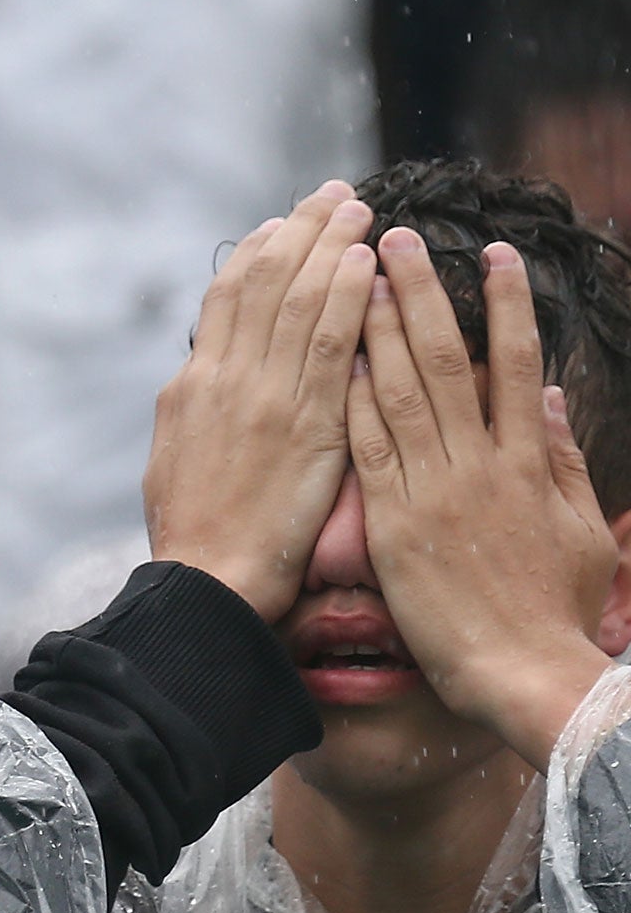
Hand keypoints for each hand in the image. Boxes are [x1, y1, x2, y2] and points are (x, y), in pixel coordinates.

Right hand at [145, 181, 376, 621]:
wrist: (208, 582)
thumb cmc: (192, 538)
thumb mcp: (173, 461)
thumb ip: (194, 411)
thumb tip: (201, 379)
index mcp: (190, 389)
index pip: (225, 299)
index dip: (257, 254)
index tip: (284, 224)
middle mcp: (224, 381)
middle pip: (264, 283)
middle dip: (301, 232)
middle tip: (335, 195)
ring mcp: (264, 398)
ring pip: (299, 301)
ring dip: (332, 249)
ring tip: (361, 213)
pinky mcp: (305, 424)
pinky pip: (331, 345)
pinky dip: (347, 299)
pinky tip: (366, 266)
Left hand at [348, 230, 618, 770]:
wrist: (523, 674)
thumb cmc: (552, 614)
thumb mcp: (579, 532)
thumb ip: (564, 462)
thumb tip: (556, 398)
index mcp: (527, 463)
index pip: (516, 366)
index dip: (505, 307)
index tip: (492, 258)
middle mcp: (480, 465)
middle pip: (447, 362)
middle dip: (421, 295)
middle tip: (397, 238)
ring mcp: (435, 492)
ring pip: (401, 393)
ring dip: (377, 330)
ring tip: (359, 275)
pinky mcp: (395, 526)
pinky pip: (368, 450)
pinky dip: (352, 401)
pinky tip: (334, 360)